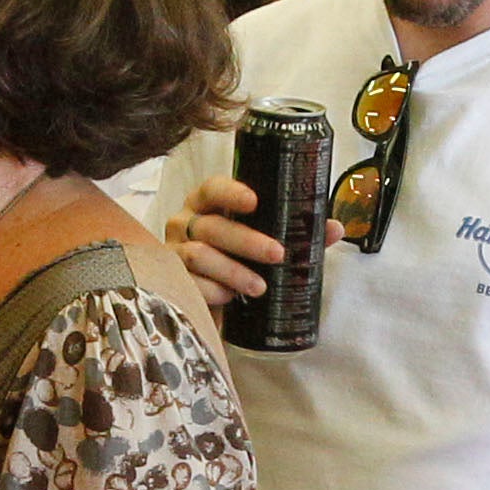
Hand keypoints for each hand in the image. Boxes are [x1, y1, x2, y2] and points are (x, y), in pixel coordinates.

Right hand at [172, 174, 275, 306]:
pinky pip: (189, 284)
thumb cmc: (234, 260)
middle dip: (246, 241)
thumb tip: (320, 229)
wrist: (210, 299)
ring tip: (259, 287)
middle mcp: (183, 223)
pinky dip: (213, 291)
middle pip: (211, 226)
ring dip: (233, 272)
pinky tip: (229, 297)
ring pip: (198, 256)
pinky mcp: (169, 281)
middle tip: (276, 254)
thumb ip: (275, 232)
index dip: (231, 193)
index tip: (254, 202)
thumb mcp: (250, 241)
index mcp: (203, 205)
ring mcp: (173, 251)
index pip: (212, 190)